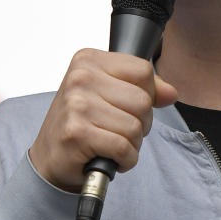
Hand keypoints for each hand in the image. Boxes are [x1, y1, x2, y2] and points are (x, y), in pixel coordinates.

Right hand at [29, 49, 177, 191]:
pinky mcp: (77, 133)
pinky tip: (109, 157)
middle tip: (117, 129)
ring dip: (131, 143)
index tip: (126, 106)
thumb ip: (143, 88)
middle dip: (140, 123)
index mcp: (88, 60)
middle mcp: (80, 77)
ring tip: (110, 143)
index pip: (144, 71)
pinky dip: (125, 159)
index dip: (146, 95)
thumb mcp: (109, 94)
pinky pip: (124, 147)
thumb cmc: (80, 123)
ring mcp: (77, 105)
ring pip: (136, 126)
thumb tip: (171, 93)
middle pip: (143, 101)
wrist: (49, 158)